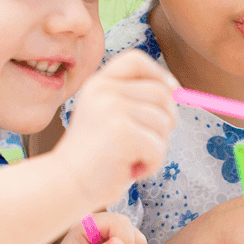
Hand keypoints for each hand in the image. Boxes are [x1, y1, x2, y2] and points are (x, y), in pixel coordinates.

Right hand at [57, 50, 178, 209]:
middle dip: (167, 121)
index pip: (136, 60)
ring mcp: (113, 108)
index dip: (159, 74)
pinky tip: (129, 170)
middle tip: (148, 143)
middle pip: (161, 93)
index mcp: (98, 83)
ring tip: (131, 158)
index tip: (173, 92)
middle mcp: (104, 90)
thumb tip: (178, 93)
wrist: (65, 184)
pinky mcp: (123, 132)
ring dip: (156, 147)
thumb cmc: (95, 157)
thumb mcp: (109, 117)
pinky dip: (151, 164)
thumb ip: (135, 101)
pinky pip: (158, 147)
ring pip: (164, 122)